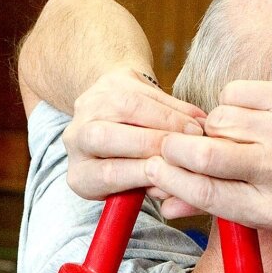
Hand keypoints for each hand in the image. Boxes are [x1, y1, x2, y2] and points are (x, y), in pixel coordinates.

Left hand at [62, 67, 206, 199]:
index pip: (105, 174)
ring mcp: (90, 105)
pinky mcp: (111, 82)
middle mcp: (76, 138)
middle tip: (185, 150)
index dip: (140, 173)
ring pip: (125, 106)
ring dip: (167, 119)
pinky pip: (144, 91)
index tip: (171, 174)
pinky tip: (194, 117)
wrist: (121, 129)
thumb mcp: (135, 190)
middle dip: (149, 142)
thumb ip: (150, 190)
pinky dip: (174, 105)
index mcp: (81, 174)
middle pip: (103, 136)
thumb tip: (173, 188)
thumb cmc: (134, 168)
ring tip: (195, 132)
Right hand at [145, 77, 271, 229]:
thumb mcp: (267, 204)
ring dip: (212, 124)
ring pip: (218, 120)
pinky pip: (234, 93)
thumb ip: (214, 203)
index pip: (206, 193)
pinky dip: (232, 100)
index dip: (170, 179)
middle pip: (205, 156)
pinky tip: (251, 110)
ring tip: (231, 131)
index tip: (153, 166)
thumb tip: (163, 204)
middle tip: (171, 143)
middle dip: (177, 147)